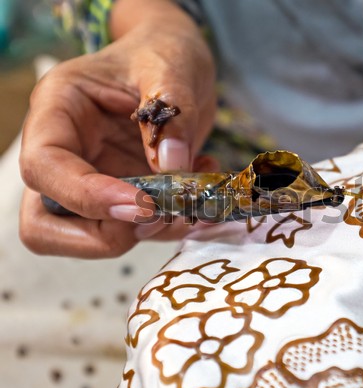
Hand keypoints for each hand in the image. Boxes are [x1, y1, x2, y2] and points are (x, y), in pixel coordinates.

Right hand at [18, 0, 216, 257]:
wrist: (177, 63)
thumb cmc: (162, 54)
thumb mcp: (171, 68)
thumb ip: (171, 115)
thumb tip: (172, 166)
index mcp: (58, 110)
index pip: (45, 166)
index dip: (87, 196)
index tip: (142, 205)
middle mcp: (64, 152)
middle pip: (46, 222)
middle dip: (104, 233)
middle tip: (159, 215)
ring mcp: (90, 178)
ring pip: (87, 235)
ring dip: (143, 234)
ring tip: (190, 203)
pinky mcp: (121, 194)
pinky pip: (133, 229)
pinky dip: (166, 226)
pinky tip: (195, 195)